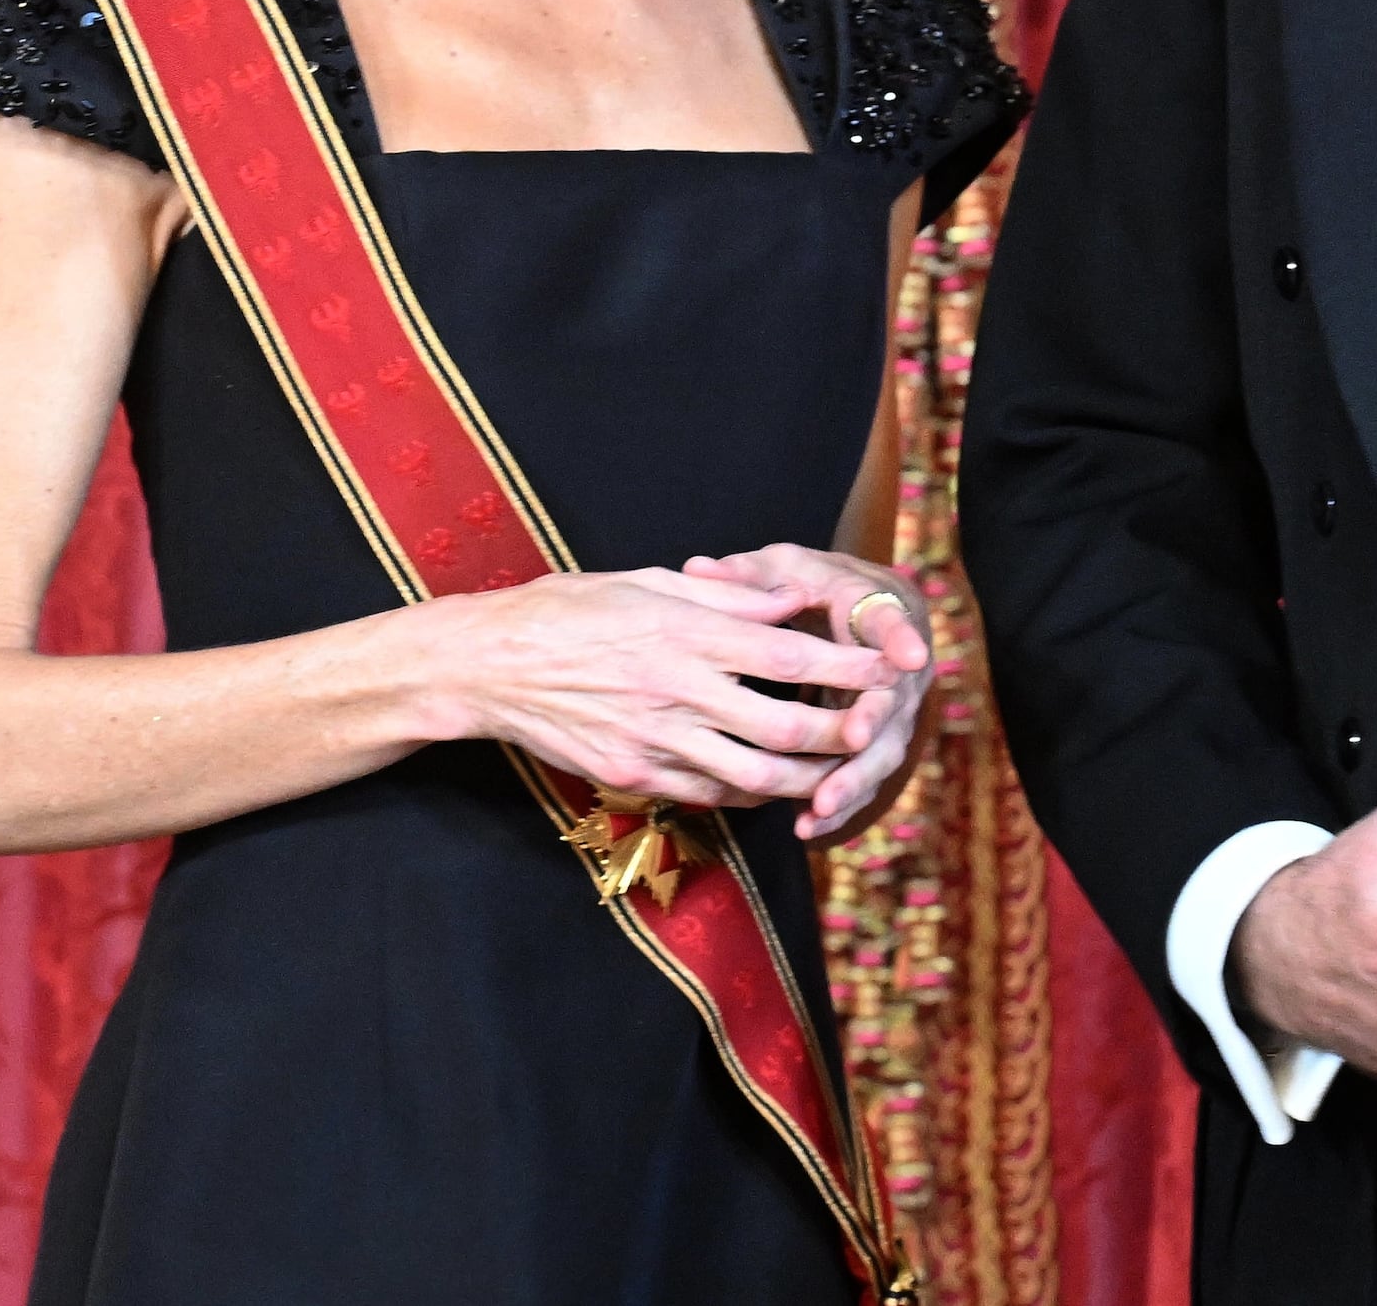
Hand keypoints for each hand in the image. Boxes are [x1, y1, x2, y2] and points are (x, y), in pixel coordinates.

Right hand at [396, 564, 897, 808]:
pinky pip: (708, 794)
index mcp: (685, 634)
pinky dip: (748, 792)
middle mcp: (677, 691)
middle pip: (785, 728)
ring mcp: (655, 741)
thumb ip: (727, 598)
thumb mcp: (648, 582)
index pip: (788, 656)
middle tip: (878, 733)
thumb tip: (793, 598)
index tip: (887, 667)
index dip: (847, 667)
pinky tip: (770, 784)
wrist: (489, 665)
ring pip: (754, 775)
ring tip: (838, 772)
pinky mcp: (633, 776)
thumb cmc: (568, 609)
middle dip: (842, 736)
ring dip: (804, 779)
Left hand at [680, 543, 938, 840]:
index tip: (907, 656)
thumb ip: (746, 575)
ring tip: (822, 805)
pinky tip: (810, 826)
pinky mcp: (878, 743)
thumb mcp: (784, 568)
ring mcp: (893, 711)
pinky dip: (840, 803)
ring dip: (854, 779)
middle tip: (853, 740)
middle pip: (893, 700)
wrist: (865, 615)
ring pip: (881, 751)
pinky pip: (864, 780)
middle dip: (873, 722)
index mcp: (875, 608)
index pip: (890, 621)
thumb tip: (698, 568)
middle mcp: (896, 665)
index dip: (900, 639)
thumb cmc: (816, 586)